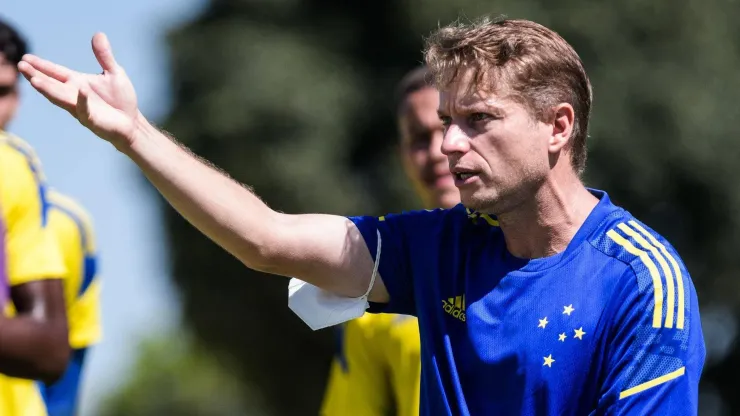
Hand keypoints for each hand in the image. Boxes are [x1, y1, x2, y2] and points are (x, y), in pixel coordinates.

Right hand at [18, 33, 140, 148]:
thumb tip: (98, 34)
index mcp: (78, 82)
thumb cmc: (121, 99)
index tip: (25, 58)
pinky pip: (85, 110)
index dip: (42, 66)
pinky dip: (83, 101)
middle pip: (52, 84)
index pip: (56, 72)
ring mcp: (81, 108)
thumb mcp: (114, 72)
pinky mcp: (93, 119)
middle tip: (21, 66)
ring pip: (61, 98)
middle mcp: (75, 95)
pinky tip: (81, 91)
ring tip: (35, 80)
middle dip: (37, 76)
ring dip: (49, 90)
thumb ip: (104, 56)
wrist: (132, 122)